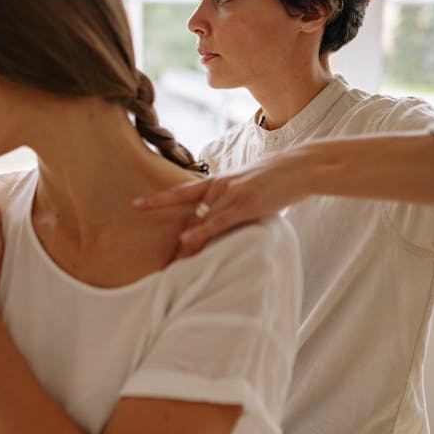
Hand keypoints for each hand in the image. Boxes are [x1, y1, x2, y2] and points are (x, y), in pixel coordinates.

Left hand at [132, 153, 306, 256]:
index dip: (156, 200)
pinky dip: (202, 233)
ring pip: (200, 223)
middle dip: (174, 242)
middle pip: (188, 217)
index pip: (180, 192)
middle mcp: (218, 187)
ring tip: (171, 267)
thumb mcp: (245, 182)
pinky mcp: (245, 205)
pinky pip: (219, 222)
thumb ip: (230, 195)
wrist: (300, 166)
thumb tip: (221, 210)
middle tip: (159, 263)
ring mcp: (230, 195)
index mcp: (216, 181)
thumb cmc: (275, 176)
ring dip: (185, 246)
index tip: (134, 206)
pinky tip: (187, 243)